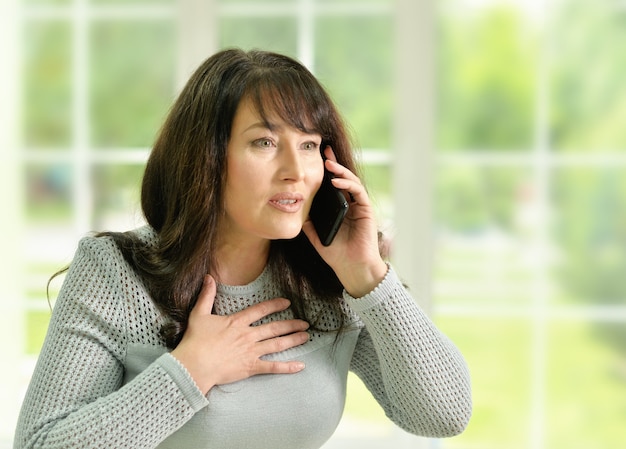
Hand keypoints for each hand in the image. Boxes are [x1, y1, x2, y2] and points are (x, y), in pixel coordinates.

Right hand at [171, 275, 309, 394]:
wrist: (194, 365)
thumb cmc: (195, 341)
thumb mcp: (199, 314)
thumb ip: (206, 295)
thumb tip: (209, 277)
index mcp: (237, 322)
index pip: (261, 310)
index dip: (275, 305)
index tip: (287, 303)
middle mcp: (248, 335)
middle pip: (274, 328)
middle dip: (291, 324)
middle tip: (305, 323)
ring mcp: (251, 352)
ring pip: (277, 344)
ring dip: (293, 340)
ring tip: (306, 336)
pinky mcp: (250, 367)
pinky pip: (272, 367)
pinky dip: (287, 367)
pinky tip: (300, 366)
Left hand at [302, 146, 387, 296]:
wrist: (351, 267)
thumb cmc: (336, 254)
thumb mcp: (316, 236)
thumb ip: (308, 223)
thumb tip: (294, 210)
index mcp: (339, 208)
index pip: (332, 185)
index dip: (325, 172)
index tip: (314, 158)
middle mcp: (350, 204)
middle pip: (342, 178)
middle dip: (334, 163)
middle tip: (324, 151)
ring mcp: (359, 206)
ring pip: (351, 181)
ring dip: (340, 171)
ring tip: (328, 164)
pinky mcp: (366, 210)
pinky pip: (357, 191)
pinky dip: (347, 184)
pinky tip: (335, 182)